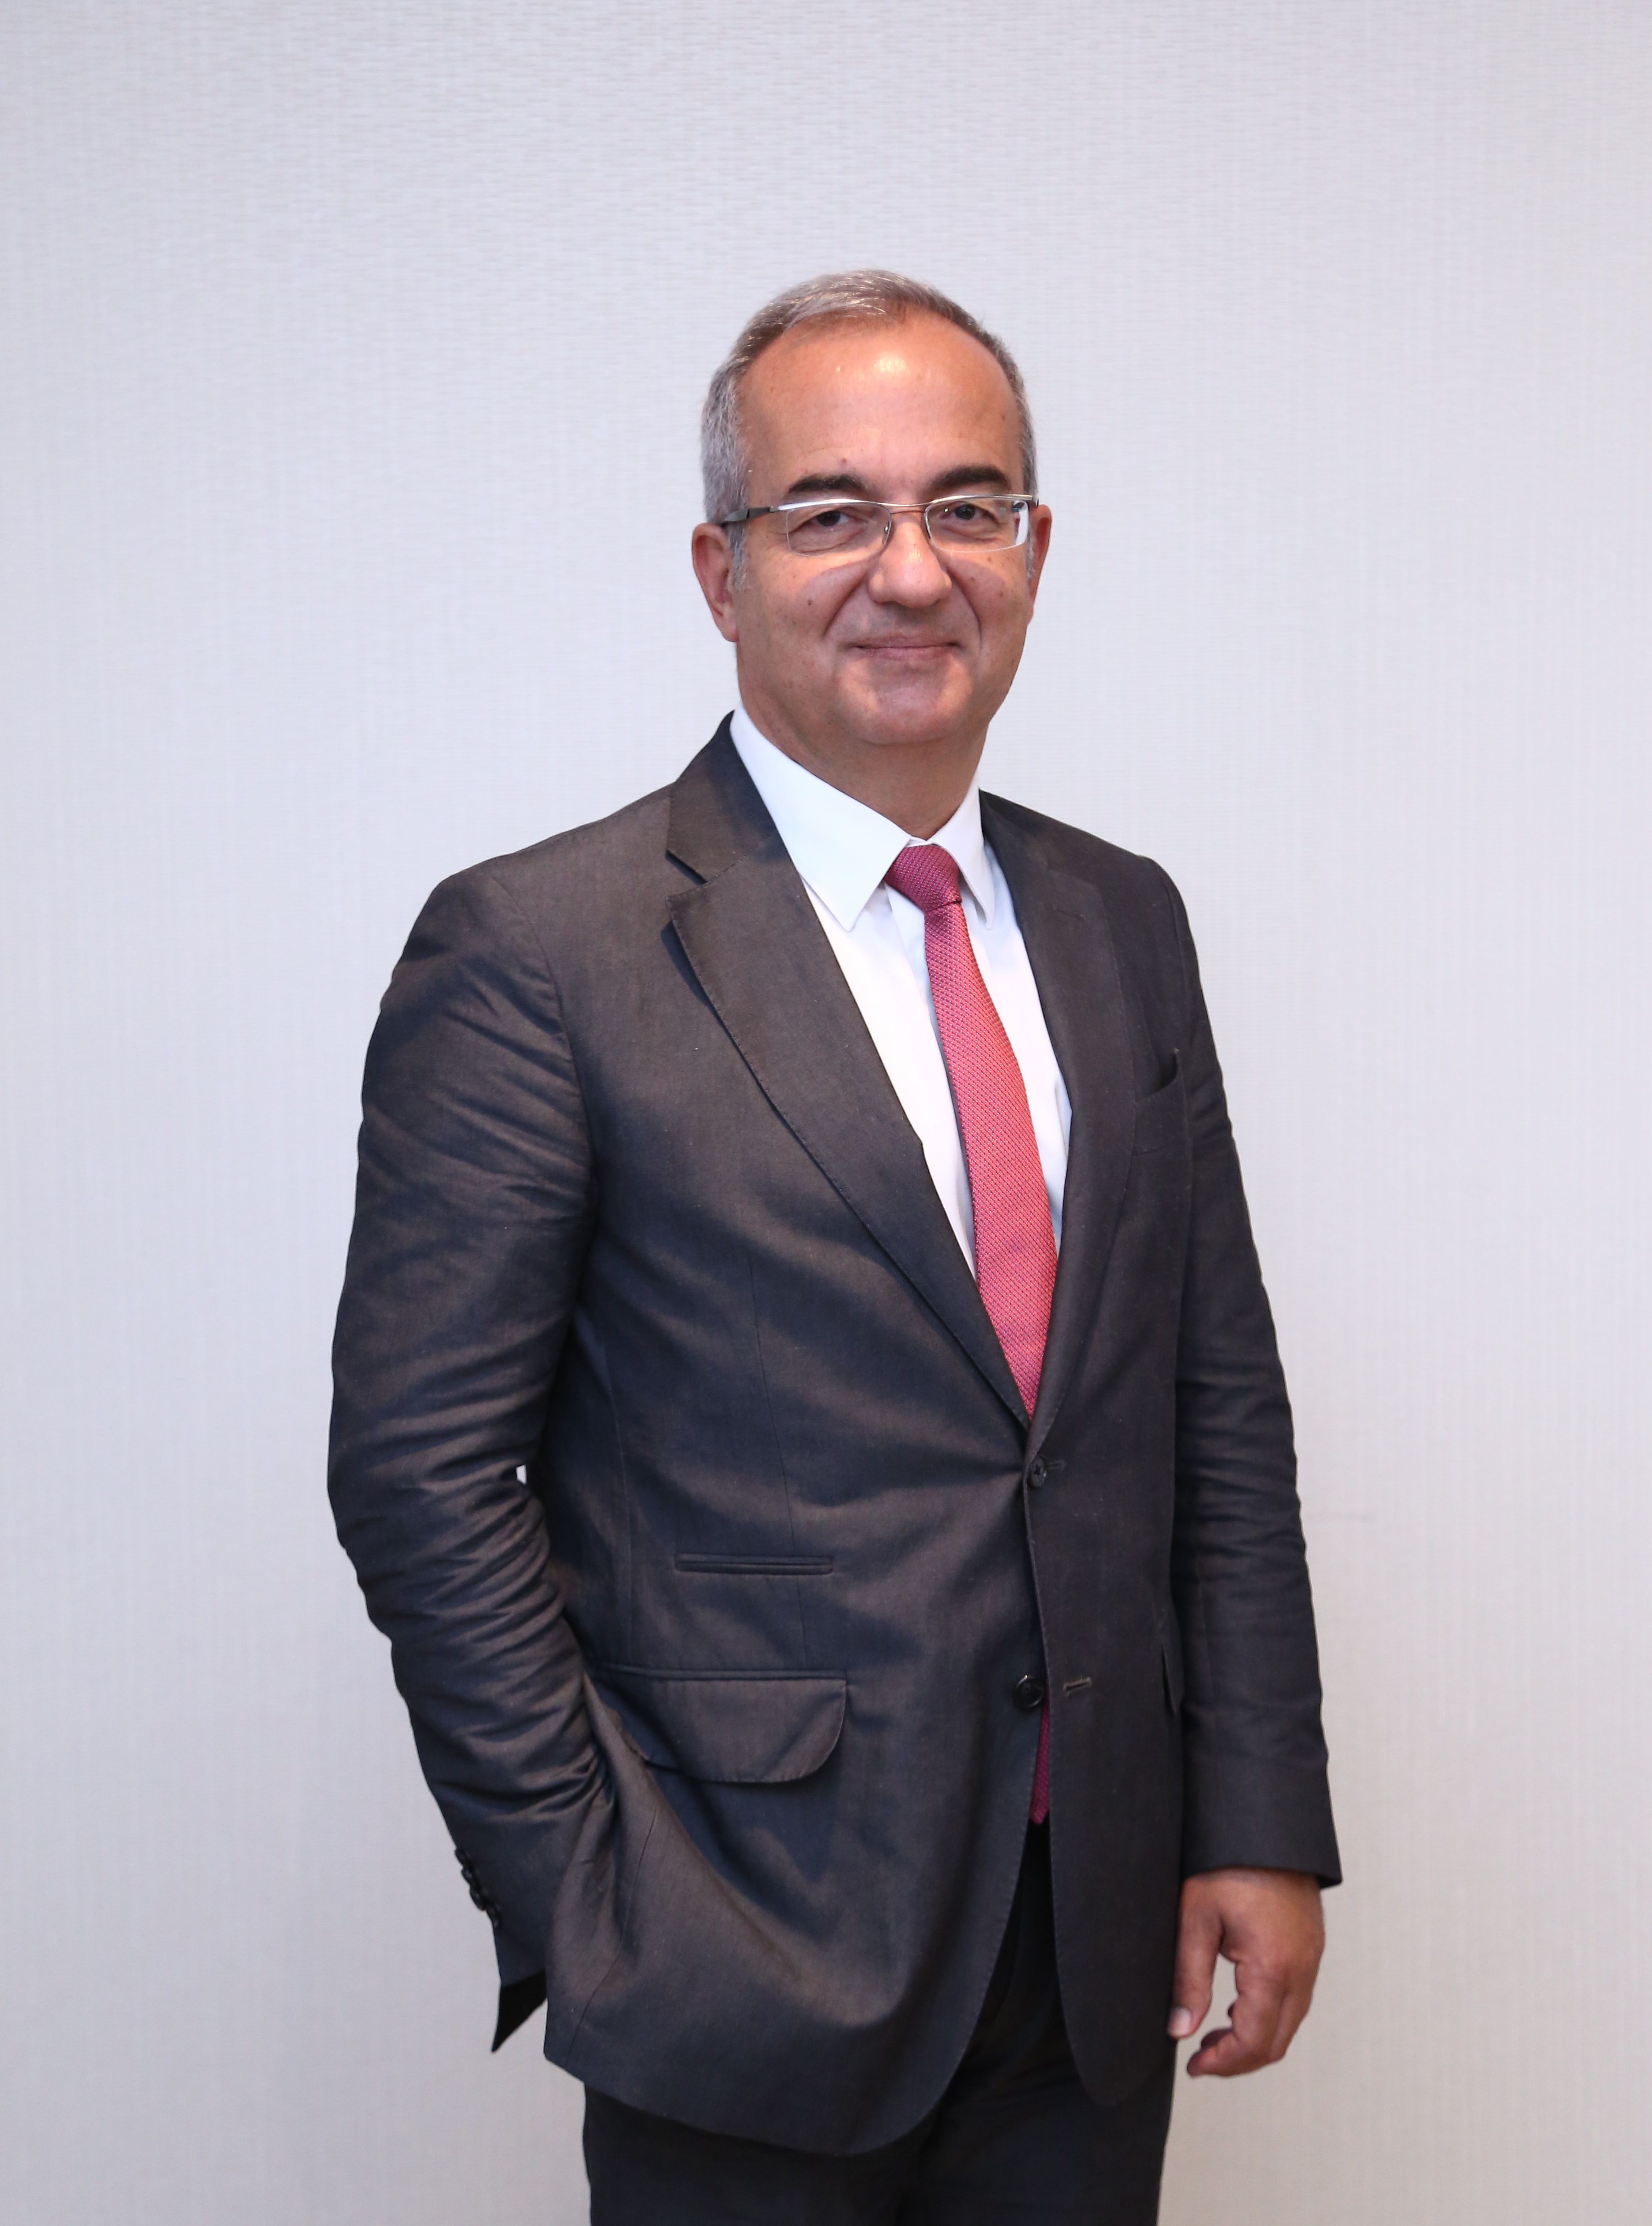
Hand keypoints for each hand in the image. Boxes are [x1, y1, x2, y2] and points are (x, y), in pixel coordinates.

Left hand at [1166, 1866, 1323, 2076]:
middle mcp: (1303, 1968)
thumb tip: (1179, 2030)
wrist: (1264, 1820)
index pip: (1255, 2041)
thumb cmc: (1226, 1862)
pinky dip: (1268, 2014)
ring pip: (1289, 2022)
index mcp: (1274, 1966)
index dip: (1223, 2064)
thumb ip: (1188, 1979)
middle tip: (1200, 2059)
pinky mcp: (1311, 1946)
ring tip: (1213, 2035)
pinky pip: (1296, 1998)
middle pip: (1277, 2042)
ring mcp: (1312, 1957)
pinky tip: (1237, 2005)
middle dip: (1238, 2060)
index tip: (1193, 2067)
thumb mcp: (1195, 1917)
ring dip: (1254, 2038)